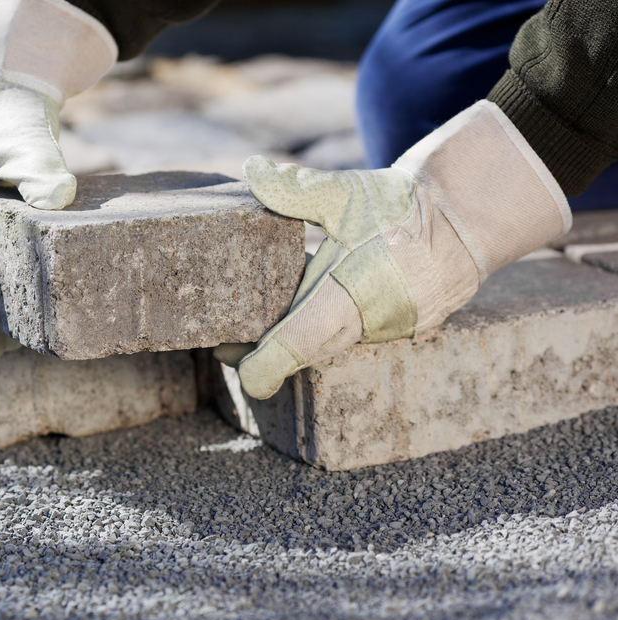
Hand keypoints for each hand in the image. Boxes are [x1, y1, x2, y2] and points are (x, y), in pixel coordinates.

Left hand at [215, 100, 570, 398]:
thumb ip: (297, 189)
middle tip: (225, 347)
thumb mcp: (348, 193)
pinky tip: (293, 321)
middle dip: (264, 356)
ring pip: (328, 348)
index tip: (242, 374)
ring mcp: (391, 331)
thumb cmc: (401, 204)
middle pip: (307, 353)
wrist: (467, 216)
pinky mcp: (399, 332)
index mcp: (359, 288)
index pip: (303, 338)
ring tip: (247, 337)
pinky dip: (320, 336)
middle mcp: (375, 320)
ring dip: (291, 346)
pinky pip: (349, 341)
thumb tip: (253, 171)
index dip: (267, 362)